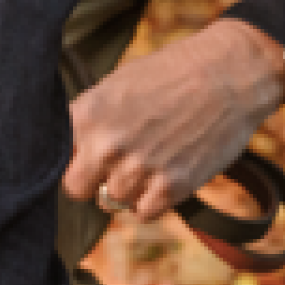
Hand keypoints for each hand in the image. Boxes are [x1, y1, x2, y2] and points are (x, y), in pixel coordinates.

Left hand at [63, 19, 284, 220]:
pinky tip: (165, 173)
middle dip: (91, 180)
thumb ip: (89, 120)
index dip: (71, 157)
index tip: (84, 154)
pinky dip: (152, 200)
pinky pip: (144, 212)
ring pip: (111, 201)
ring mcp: (139, 169)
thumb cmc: (173, 72)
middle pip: (76, 189)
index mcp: (87, 115)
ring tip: (149, 160)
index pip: (55, 158)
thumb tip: (69, 150)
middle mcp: (107, 146)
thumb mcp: (117, 84)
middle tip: (113, 165)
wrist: (229, 73)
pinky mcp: (172, 187)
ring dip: (126, 188)